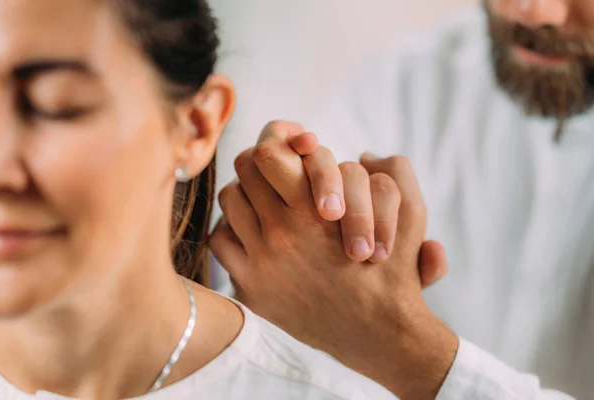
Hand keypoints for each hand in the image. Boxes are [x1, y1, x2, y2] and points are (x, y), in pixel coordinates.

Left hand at [210, 121, 456, 398]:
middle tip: (280, 168)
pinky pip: (219, 240)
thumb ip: (394, 171)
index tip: (293, 145)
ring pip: (230, 199)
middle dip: (263, 161)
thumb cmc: (394, 273)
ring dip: (248, 191)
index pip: (268, 152)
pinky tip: (254, 230)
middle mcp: (282, 232)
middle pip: (245, 170)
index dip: (277, 138)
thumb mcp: (412, 215)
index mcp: (315, 209)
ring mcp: (261, 261)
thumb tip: (363, 155)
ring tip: (269, 198)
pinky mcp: (251, 287)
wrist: (379, 334)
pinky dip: (232, 228)